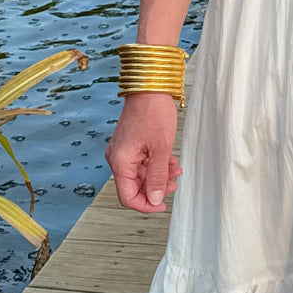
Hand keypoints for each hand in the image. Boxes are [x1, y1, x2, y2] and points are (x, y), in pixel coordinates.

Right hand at [105, 93, 182, 213]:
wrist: (150, 86)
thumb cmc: (153, 111)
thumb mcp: (161, 149)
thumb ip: (157, 177)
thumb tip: (153, 199)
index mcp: (120, 161)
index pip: (127, 197)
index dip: (145, 205)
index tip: (162, 205)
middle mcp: (117, 158)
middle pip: (134, 186)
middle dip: (155, 188)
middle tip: (173, 182)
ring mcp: (122, 151)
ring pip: (139, 174)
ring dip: (158, 175)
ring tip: (175, 169)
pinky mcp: (129, 144)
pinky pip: (141, 162)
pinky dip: (155, 165)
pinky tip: (170, 162)